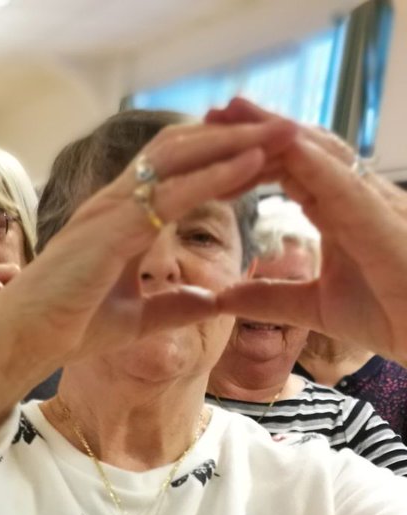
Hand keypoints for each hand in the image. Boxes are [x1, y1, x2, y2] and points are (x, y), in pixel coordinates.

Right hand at [0, 116, 297, 442]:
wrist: (23, 341)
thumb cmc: (65, 328)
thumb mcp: (135, 319)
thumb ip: (173, 307)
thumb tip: (212, 303)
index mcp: (117, 218)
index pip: (175, 169)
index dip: (219, 156)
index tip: (265, 156)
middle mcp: (113, 203)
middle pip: (181, 148)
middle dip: (234, 134)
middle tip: (285, 127)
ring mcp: (109, 211)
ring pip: (180, 157)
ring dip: (235, 142)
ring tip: (283, 133)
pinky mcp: (111, 230)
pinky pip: (172, 192)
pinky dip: (215, 174)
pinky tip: (253, 165)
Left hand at [205, 99, 406, 360]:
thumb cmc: (392, 316)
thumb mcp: (315, 307)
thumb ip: (269, 298)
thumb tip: (223, 297)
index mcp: (340, 211)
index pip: (291, 169)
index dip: (252, 153)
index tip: (211, 142)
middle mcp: (357, 196)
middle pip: (302, 150)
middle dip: (258, 128)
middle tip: (214, 111)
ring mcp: (373, 201)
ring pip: (320, 154)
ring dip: (276, 131)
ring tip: (236, 111)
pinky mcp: (384, 217)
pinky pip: (344, 181)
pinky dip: (312, 160)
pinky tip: (281, 142)